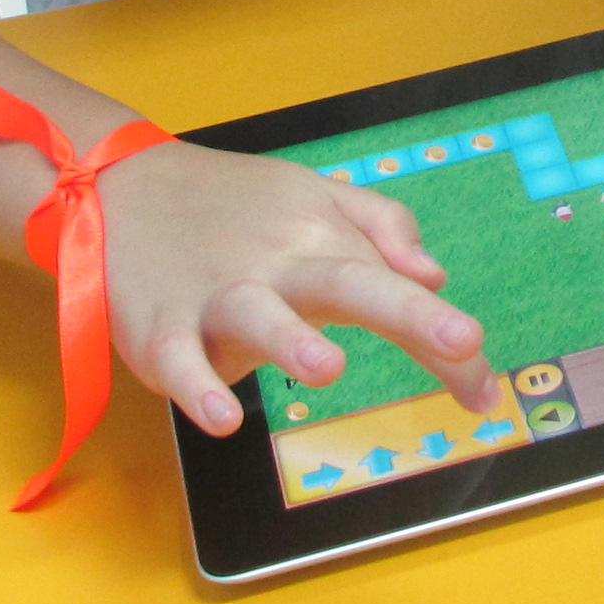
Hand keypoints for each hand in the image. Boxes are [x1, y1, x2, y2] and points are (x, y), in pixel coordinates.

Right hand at [98, 142, 498, 436]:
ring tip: (330, 366)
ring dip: (292, 340)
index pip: (396, 286)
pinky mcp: (159, 327)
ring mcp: (215, 295)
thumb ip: (379, 224)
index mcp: (319, 237)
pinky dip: (196, 387)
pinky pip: (179, 361)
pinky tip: (221, 417)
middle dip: (409, 316)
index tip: (486, 388)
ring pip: (257, 315)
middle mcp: (277, 265)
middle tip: (465, 345)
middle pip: (348, 284)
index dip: (444, 334)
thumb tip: (435, 275)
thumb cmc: (232, 205)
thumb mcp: (311, 193)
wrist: (116, 186)